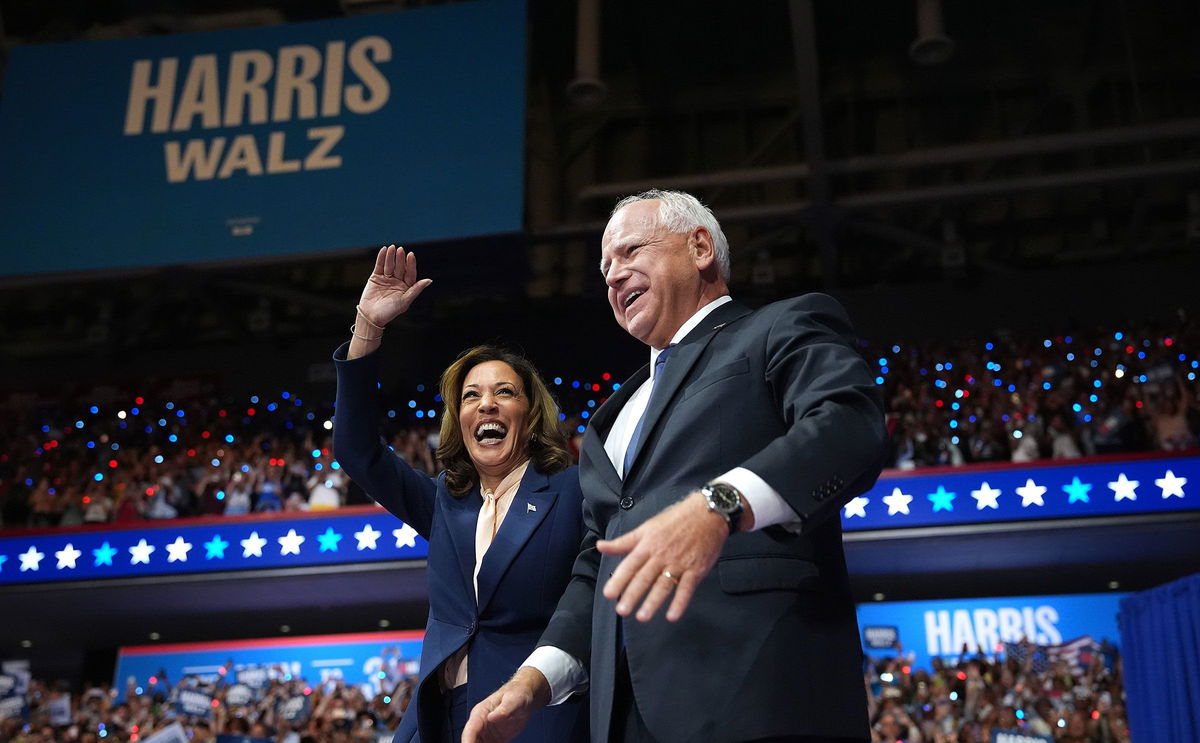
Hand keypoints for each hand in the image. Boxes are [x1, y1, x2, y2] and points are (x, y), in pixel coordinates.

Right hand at [358, 245, 432, 327]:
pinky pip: (379, 266)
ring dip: (391, 256)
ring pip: (390, 265)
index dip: (410, 264)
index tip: (411, 255)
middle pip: (400, 267)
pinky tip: (384, 250)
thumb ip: (416, 290)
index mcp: (406, 287)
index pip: (410, 273)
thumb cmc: (390, 312)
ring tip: (392, 248)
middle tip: (401, 250)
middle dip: (400, 259)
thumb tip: (429, 280)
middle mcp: (397, 281)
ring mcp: (387, 278)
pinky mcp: (376, 277)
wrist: (372, 316)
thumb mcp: (405, 301)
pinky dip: (381, 258)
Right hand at [462, 667, 548, 742]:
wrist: (524, 697)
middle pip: (471, 740)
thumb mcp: (513, 700)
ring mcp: (486, 733)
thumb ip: (503, 709)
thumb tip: (491, 717)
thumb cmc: (517, 694)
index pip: (470, 730)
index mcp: (480, 713)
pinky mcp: (494, 739)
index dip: (468, 741)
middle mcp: (480, 724)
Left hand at [597, 492, 726, 621]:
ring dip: (653, 602)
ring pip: (664, 585)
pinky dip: (680, 602)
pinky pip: (687, 588)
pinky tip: (672, 615)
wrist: (708, 513)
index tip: (608, 594)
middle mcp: (662, 555)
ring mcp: (679, 563)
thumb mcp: (646, 527)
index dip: (619, 579)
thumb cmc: (675, 520)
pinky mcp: (696, 569)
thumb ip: (624, 542)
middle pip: (645, 577)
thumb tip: (600, 547)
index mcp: (648, 545)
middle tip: (622, 611)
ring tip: (642, 617)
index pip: (630, 564)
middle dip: (633, 594)